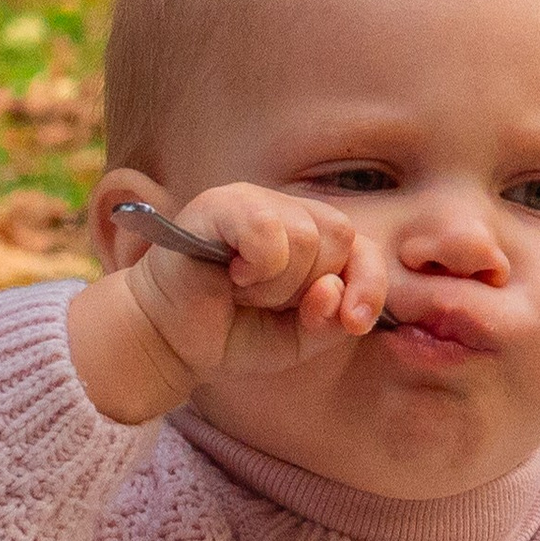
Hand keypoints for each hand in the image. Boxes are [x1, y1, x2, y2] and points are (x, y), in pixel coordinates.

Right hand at [70, 181, 387, 421]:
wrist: (169, 338)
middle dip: (309, 288)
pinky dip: (259, 267)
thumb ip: (332, 322)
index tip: (354, 323)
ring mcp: (254, 200)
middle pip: (342, 238)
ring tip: (243, 290)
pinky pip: (270, 230)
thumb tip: (335, 292)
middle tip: (266, 301)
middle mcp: (287, 208)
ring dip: (277, 286)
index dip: (370, 286)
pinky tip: (233, 275)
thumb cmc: (232, 330)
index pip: (365, 248)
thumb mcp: (297, 340)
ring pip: (308, 237)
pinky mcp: (221, 204)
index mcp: (312, 234)